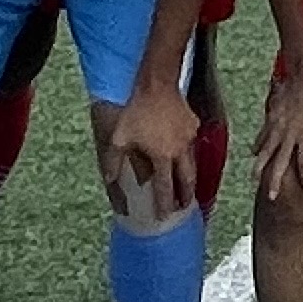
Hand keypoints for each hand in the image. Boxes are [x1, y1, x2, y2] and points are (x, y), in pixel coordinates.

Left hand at [107, 76, 202, 223]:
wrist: (158, 85)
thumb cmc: (137, 112)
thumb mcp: (120, 138)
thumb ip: (114, 162)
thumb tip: (109, 180)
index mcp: (162, 157)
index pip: (165, 188)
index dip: (165, 204)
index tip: (165, 216)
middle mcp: (179, 152)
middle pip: (186, 181)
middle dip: (186, 196)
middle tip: (184, 206)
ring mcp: (189, 139)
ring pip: (192, 164)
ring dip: (189, 178)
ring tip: (187, 188)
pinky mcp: (193, 126)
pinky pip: (191, 146)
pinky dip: (188, 156)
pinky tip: (183, 155)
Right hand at [256, 57, 302, 205]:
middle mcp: (289, 132)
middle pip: (280, 161)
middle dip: (275, 180)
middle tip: (271, 196)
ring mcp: (277, 124)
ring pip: (266, 150)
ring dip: (260, 166)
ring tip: (254, 179)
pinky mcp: (271, 116)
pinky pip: (262, 134)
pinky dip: (258, 145)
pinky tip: (254, 154)